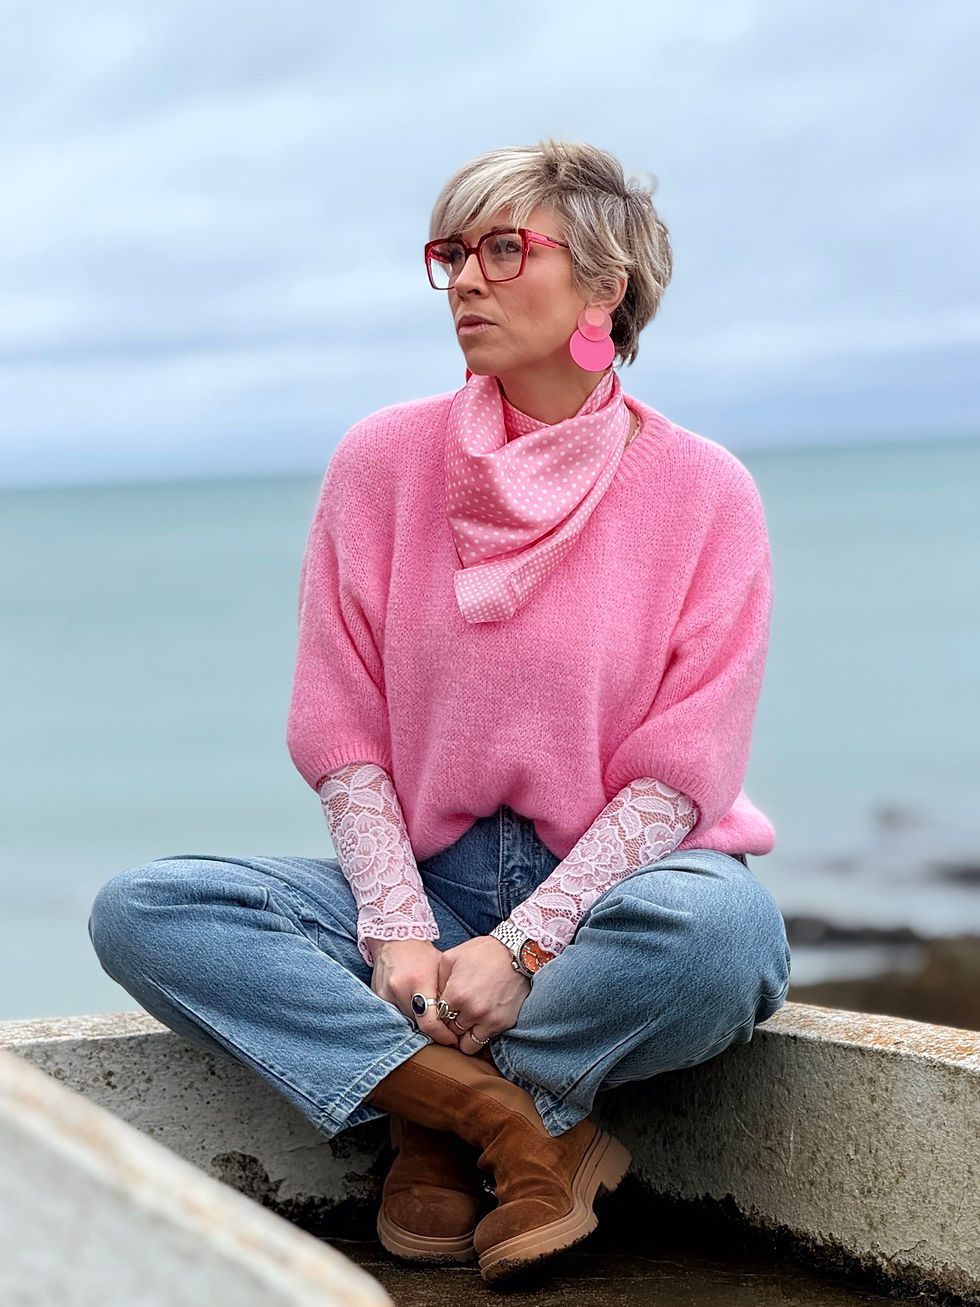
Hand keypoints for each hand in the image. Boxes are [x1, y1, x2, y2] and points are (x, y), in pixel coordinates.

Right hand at [366, 938, 457, 1046]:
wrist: (395, 940)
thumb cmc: (423, 956)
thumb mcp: (441, 971)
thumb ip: (446, 996)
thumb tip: (458, 1023)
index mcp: (418, 981)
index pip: (430, 1022)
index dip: (443, 1036)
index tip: (452, 1040)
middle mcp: (399, 989)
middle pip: (417, 1025)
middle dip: (432, 1032)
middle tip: (445, 1034)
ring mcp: (385, 994)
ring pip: (405, 1023)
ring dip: (418, 1025)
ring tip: (430, 1022)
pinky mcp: (376, 996)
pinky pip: (393, 1015)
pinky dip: (404, 1017)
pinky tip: (413, 1012)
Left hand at [437, 936, 530, 1054]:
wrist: (517, 952)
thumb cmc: (483, 952)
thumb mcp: (451, 957)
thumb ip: (438, 980)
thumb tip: (434, 998)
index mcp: (456, 994)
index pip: (437, 1018)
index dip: (439, 1013)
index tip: (444, 1008)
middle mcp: (471, 1010)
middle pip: (450, 1031)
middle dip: (451, 1024)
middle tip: (456, 1014)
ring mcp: (489, 1019)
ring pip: (466, 1045)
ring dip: (464, 1035)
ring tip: (468, 1022)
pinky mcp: (503, 1023)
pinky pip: (484, 1042)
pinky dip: (480, 1035)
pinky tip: (481, 1021)